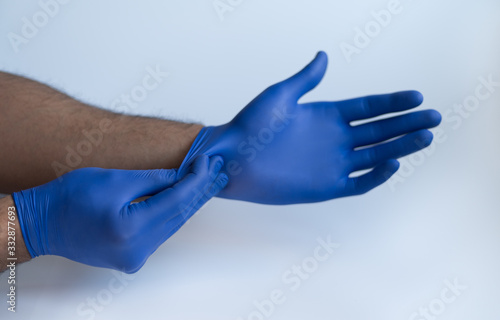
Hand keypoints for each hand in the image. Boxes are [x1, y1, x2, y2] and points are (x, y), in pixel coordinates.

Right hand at [12, 155, 226, 272]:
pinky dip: (174, 214)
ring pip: (173, 225)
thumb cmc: (71, 197)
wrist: (43, 222)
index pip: (176, 200)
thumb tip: (185, 175)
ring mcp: (135, 257)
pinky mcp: (133, 258)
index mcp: (130, 229)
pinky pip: (161, 233)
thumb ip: (154, 180)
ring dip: (190, 202)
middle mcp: (136, 249)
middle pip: (179, 215)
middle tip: (218, 170)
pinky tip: (186, 198)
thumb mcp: (115, 179)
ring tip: (209, 181)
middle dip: (200, 190)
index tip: (208, 161)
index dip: (196, 179)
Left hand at [178, 52, 440, 203]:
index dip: (393, 103)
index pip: (369, 108)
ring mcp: (332, 163)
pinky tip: (392, 162)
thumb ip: (306, 79)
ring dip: (401, 147)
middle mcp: (334, 139)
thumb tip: (324, 56)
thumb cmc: (251, 125)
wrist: (232, 158)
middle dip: (408, 124)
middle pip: (380, 131)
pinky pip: (358, 182)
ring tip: (426, 137)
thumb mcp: (281, 95)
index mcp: (327, 116)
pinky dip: (376, 175)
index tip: (417, 96)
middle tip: (434, 118)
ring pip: (375, 155)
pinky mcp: (326, 186)